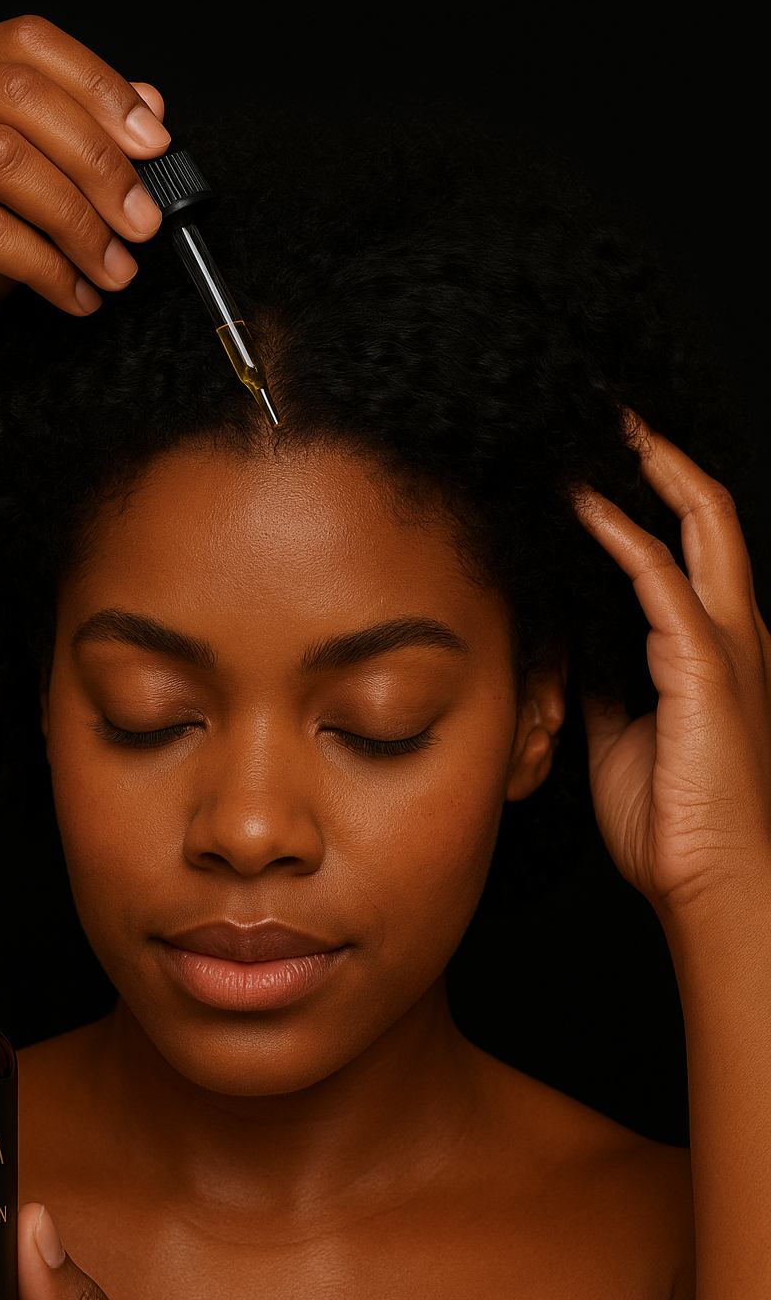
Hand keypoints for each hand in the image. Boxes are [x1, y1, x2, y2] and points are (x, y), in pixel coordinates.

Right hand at [0, 16, 167, 432]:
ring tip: (115, 270)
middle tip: (145, 223)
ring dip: (79, 221)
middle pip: (24, 97)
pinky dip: (45, 268)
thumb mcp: (2, 206)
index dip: (101, 87)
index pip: (27, 44)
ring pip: (7, 159)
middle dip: (102, 163)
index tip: (157, 144)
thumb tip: (148, 111)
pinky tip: (73, 296)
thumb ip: (59, 160)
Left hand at [573, 421, 770, 921]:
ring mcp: (728, 644)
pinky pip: (663, 580)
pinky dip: (623, 535)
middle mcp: (733, 631)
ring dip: (644, 474)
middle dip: (660, 457)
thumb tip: (566, 647)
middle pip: (709, 513)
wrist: (709, 882)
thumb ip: (602, 683)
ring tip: (595, 435)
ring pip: (699, 526)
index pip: (689, 545)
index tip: (599, 463)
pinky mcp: (707, 667)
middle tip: (606, 417)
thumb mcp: (621, 733)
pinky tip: (583, 506)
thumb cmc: (671, 819)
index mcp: (715, 646)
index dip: (652, 496)